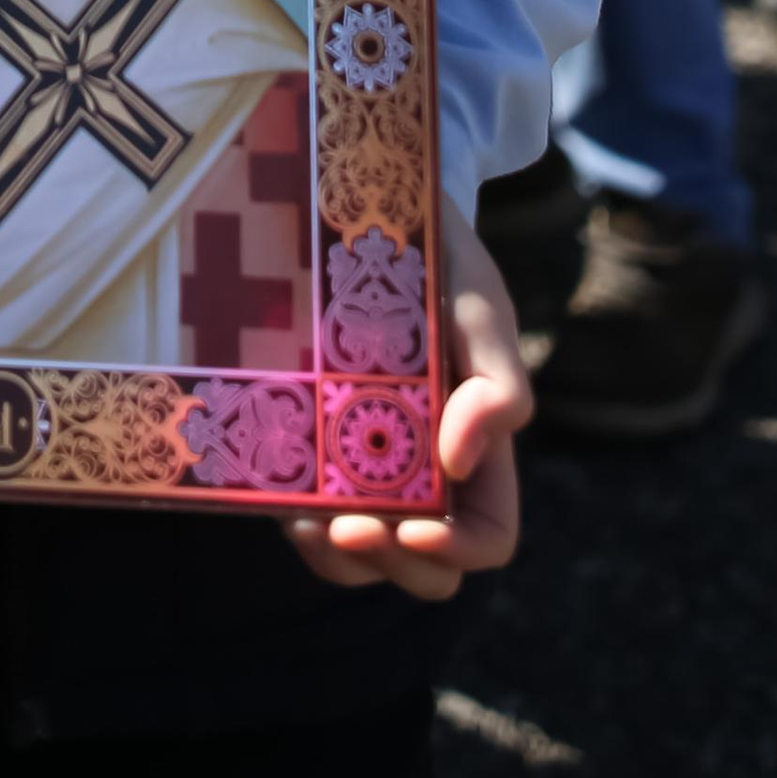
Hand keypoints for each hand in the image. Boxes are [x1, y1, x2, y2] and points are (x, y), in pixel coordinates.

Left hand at [281, 198, 527, 601]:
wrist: (371, 210)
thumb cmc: (443, 263)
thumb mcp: (482, 308)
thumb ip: (498, 384)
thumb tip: (460, 463)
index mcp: (478, 451)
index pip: (487, 538)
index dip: (459, 552)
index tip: (417, 530)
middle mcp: (422, 470)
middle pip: (421, 567)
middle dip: (389, 563)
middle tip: (350, 527)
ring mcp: (362, 463)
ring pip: (355, 553)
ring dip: (334, 553)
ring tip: (308, 517)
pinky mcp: (307, 443)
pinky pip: (300, 507)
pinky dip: (292, 515)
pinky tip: (278, 489)